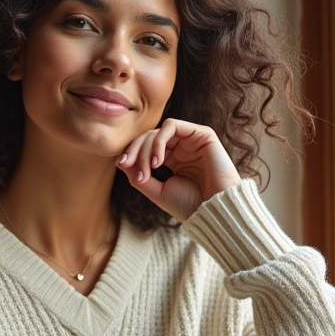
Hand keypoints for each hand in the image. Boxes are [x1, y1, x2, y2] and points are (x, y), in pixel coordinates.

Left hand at [116, 119, 241, 221]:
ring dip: (146, 148)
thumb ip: (138, 176)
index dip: (131, 152)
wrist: (214, 210)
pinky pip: (172, 125)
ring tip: (147, 169)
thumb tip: (120, 161)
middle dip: (135, 150)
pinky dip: (159, 141)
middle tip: (128, 165)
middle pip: (148, 137)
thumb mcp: (157, 191)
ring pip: (157, 131)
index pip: (146, 147)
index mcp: (172, 160)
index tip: (122, 164)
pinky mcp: (202, 134)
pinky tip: (157, 161)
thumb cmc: (189, 205)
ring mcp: (191, 140)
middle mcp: (181, 148)